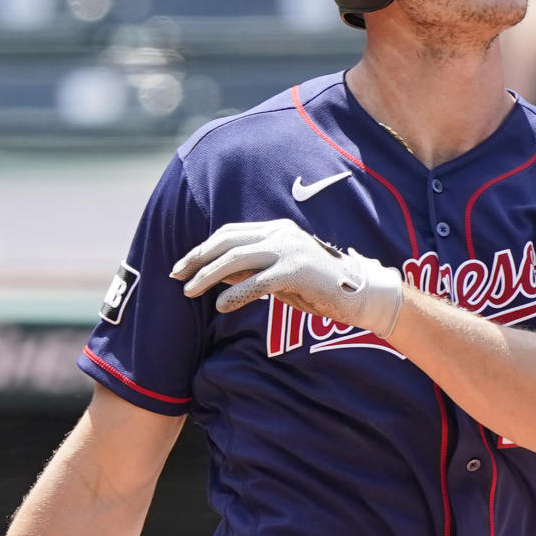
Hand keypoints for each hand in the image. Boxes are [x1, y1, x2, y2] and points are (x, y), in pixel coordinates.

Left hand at [171, 219, 403, 337]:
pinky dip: (235, 294)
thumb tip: (217, 275)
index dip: (202, 248)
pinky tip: (220, 306)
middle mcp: (280, 234)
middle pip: (226, 243)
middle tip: (176, 275)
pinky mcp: (296, 271)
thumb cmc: (318, 287)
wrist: (359, 294)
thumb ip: (252, 270)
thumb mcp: (280, 276)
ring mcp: (288, 250)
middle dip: (197, 259)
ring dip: (207, 276)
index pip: (229, 234)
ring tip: (189, 291)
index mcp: (276, 229)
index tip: (182, 265)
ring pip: (236, 260)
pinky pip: (257, 282)